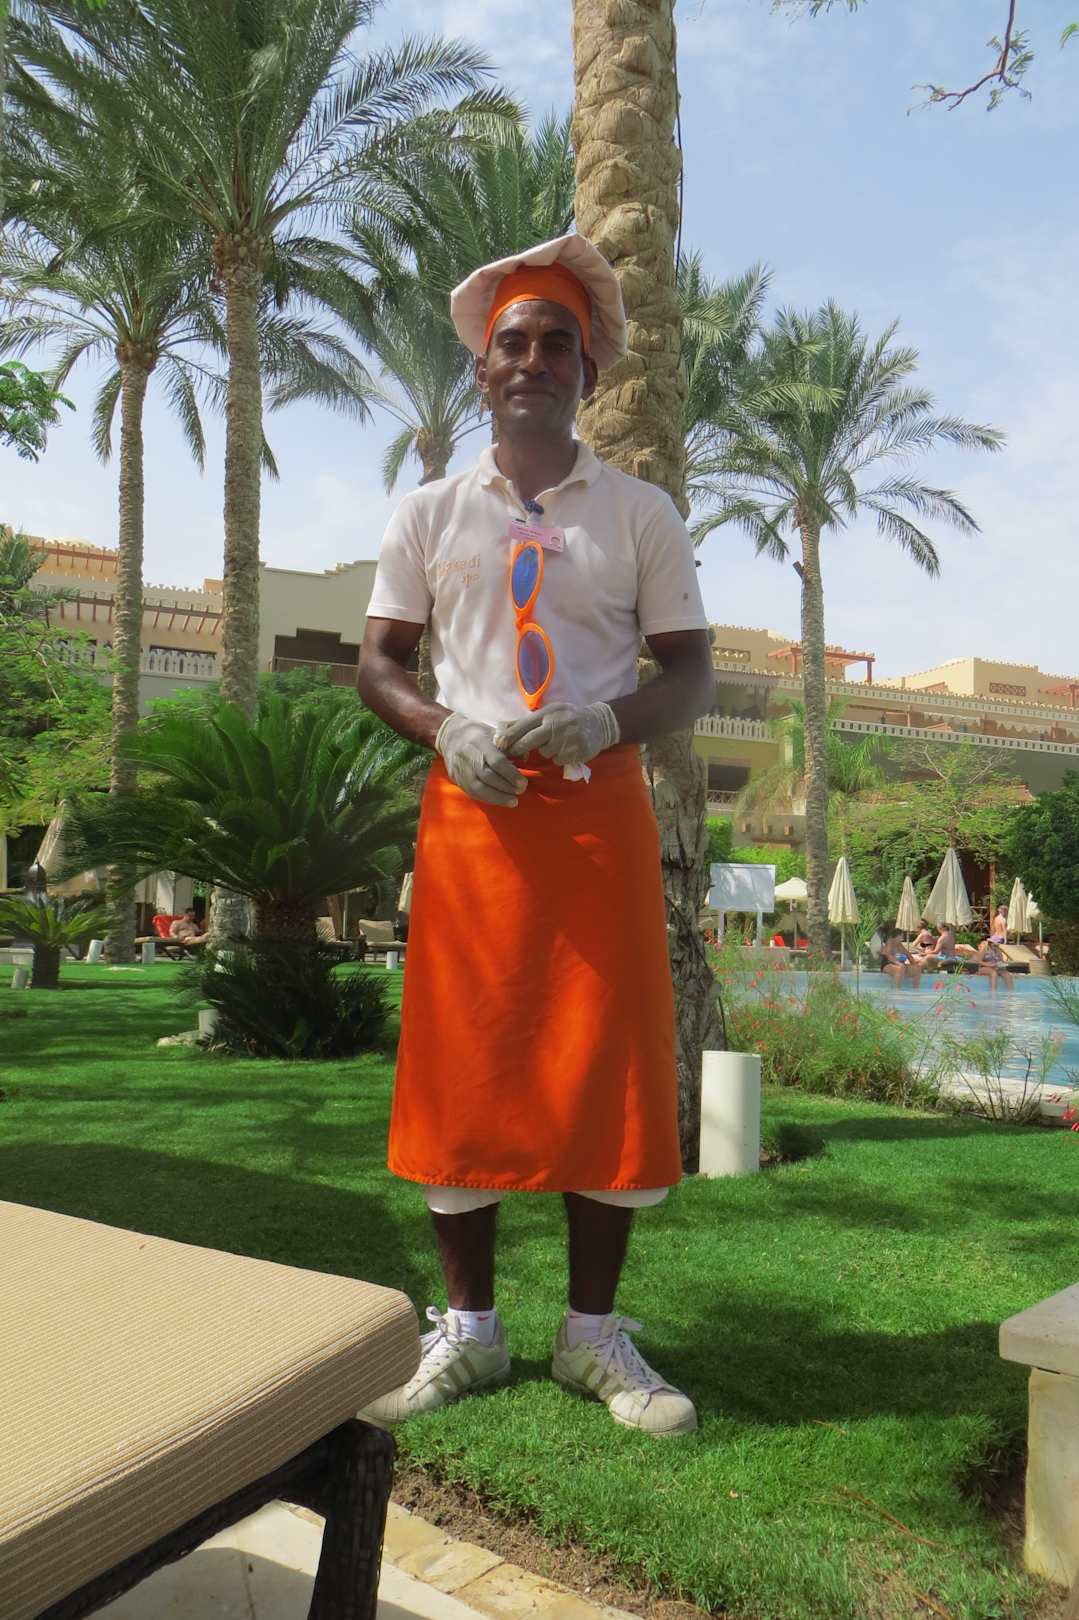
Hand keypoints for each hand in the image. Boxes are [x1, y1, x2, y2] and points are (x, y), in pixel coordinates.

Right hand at [435, 712, 527, 807]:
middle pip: (487, 776)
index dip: (511, 774)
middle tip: (521, 791)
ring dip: (498, 797)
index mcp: (478, 740)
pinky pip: (472, 793)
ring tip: (513, 801)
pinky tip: (500, 800)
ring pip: (478, 788)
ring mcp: (459, 768)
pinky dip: (488, 799)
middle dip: (506, 787)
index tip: (523, 782)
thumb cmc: (478, 734)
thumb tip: (525, 757)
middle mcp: (466, 754)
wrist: (450, 736)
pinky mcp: (456, 778)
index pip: (496, 760)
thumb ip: (510, 744)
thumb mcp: (494, 731)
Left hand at [494, 702, 619, 767]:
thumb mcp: (548, 713)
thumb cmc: (567, 718)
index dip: (509, 736)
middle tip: (514, 754)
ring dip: (547, 751)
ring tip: (557, 744)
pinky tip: (567, 749)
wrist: (599, 723)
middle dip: (520, 748)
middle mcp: (557, 724)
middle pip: (530, 741)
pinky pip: (558, 759)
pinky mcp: (577, 751)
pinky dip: (559, 757)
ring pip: (545, 752)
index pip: (523, 725)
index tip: (499, 745)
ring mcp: (568, 738)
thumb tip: (500, 728)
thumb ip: (524, 722)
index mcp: (548, 713)